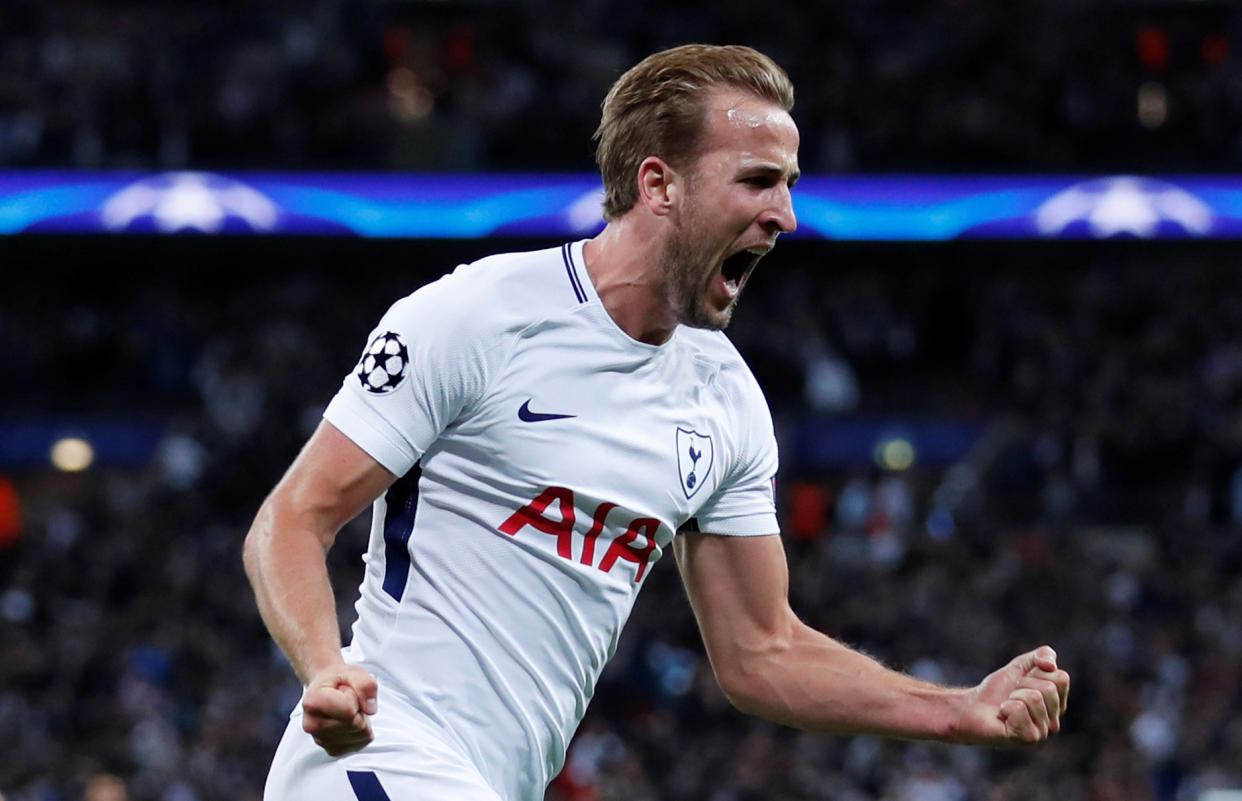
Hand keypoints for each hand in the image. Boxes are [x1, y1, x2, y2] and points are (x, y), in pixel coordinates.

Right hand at [302, 664, 378, 755]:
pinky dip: (360, 732)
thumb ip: (365, 685)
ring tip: (348, 710)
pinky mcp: (331, 750)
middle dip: (360, 710)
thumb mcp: (354, 672)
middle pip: (356, 724)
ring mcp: (320, 740)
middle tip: (349, 701)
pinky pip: (359, 744)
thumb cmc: (338, 680)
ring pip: (360, 735)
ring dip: (361, 720)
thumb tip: (370, 709)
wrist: (326, 688)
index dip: (356, 697)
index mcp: (313, 701)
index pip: (349, 709)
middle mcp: (312, 724)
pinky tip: (349, 721)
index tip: (346, 691)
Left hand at [952, 645, 1069, 745]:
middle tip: (1012, 695)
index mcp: (1058, 704)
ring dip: (1013, 696)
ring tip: (1007, 706)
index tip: (1023, 681)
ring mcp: (1043, 732)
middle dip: (1023, 685)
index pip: (1061, 678)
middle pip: (1048, 688)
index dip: (1036, 673)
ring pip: (1034, 697)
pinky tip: (1003, 716)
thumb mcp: (1022, 664)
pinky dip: (1007, 707)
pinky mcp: (1028, 738)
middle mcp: (1054, 722)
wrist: (973, 707)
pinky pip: (1020, 708)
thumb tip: (1051, 665)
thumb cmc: (999, 689)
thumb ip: (1043, 655)